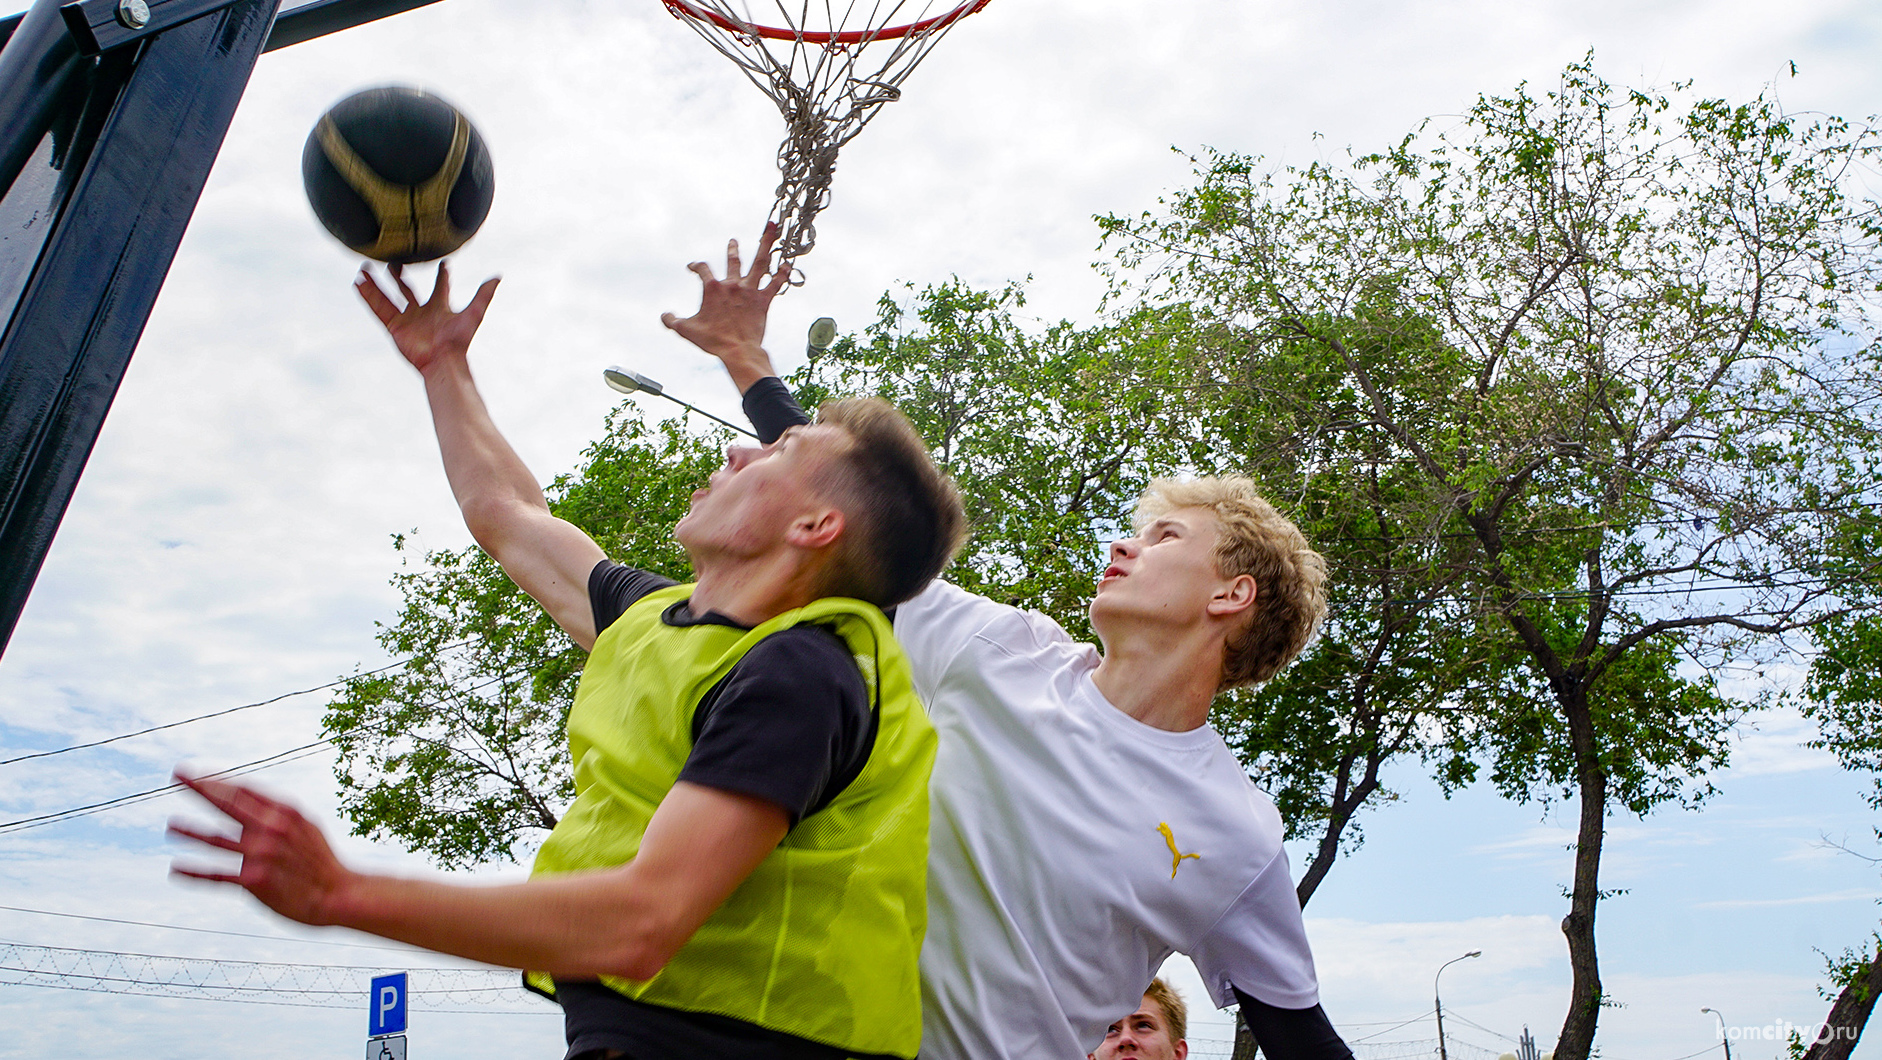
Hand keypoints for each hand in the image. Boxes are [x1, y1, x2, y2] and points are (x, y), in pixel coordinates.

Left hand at [168, 770, 352, 925]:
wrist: (339, 894)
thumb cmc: (320, 861)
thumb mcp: (306, 826)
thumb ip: (278, 813)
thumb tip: (251, 799)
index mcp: (285, 811)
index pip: (243, 789)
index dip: (217, 779)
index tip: (197, 773)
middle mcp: (271, 828)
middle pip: (227, 803)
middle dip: (199, 787)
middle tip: (177, 775)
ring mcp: (260, 854)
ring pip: (215, 839)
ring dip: (189, 831)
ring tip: (170, 826)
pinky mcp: (254, 881)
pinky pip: (216, 876)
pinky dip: (194, 873)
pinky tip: (176, 869)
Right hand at [356, 261, 500, 375]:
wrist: (444, 361)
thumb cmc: (459, 341)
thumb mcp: (474, 313)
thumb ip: (484, 295)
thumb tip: (497, 277)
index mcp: (440, 307)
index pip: (440, 286)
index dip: (442, 275)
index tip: (443, 261)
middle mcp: (421, 312)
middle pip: (407, 289)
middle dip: (399, 275)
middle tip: (393, 259)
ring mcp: (406, 319)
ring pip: (388, 296)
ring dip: (376, 283)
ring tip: (365, 267)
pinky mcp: (394, 327)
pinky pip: (378, 309)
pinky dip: (368, 296)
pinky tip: (358, 283)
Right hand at [661, 224, 788, 390]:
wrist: (737, 351)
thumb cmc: (713, 341)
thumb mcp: (686, 330)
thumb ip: (672, 321)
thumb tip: (665, 315)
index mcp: (713, 288)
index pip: (702, 269)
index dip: (695, 266)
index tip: (692, 267)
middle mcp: (732, 285)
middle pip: (733, 260)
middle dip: (733, 249)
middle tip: (734, 241)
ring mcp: (749, 291)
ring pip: (760, 263)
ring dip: (766, 244)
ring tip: (772, 229)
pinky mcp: (763, 301)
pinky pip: (775, 284)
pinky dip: (783, 274)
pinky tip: (789, 265)